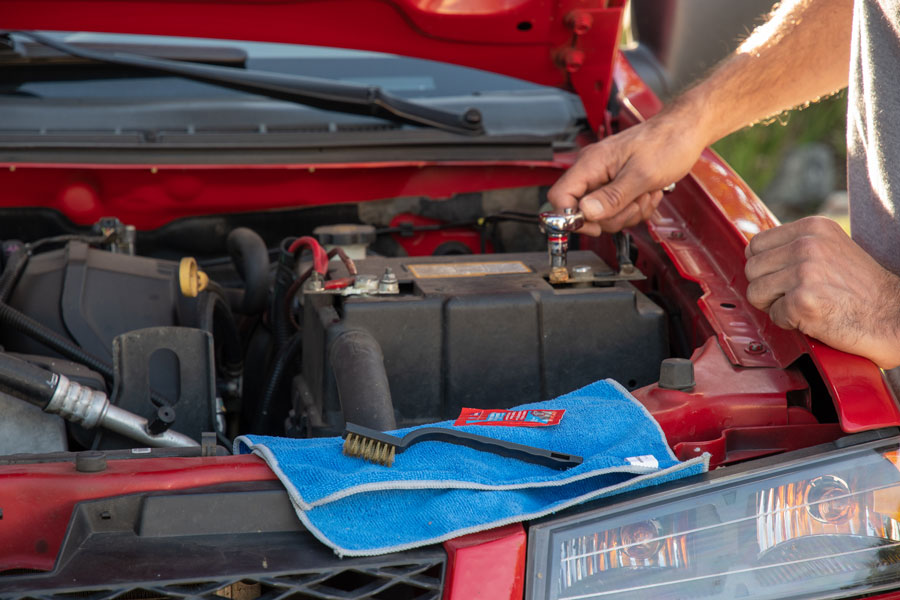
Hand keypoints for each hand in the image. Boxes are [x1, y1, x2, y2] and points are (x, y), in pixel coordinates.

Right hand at [547, 112, 706, 233]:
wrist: (685, 132)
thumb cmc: (667, 142)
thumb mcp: (642, 175)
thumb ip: (612, 197)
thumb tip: (585, 214)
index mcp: (591, 163)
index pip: (559, 197)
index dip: (572, 217)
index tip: (595, 224)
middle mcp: (592, 171)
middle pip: (583, 212)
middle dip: (612, 216)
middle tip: (633, 203)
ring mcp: (604, 178)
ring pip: (603, 214)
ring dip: (628, 213)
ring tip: (644, 194)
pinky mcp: (616, 185)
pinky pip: (617, 210)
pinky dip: (635, 208)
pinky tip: (647, 193)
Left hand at [744, 216, 899, 368]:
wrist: (895, 316)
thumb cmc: (863, 289)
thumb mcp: (831, 250)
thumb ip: (796, 247)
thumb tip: (754, 254)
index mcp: (812, 227)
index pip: (756, 244)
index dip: (764, 267)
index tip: (782, 278)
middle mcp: (807, 244)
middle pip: (751, 268)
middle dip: (766, 287)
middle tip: (793, 296)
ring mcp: (804, 271)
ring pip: (755, 292)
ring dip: (774, 305)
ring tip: (803, 305)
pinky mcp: (803, 300)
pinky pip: (773, 315)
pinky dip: (789, 322)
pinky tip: (813, 318)